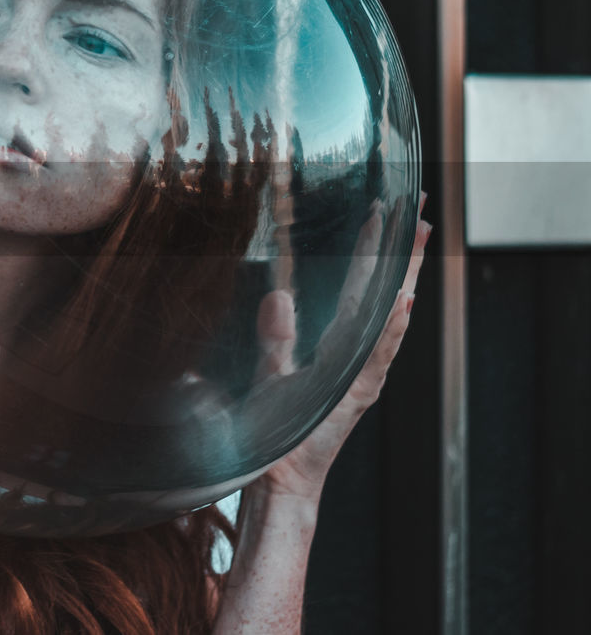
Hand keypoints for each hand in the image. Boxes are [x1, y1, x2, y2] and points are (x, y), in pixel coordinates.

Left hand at [252, 191, 431, 501]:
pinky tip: (405, 299)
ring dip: (406, 276)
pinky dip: (392, 328)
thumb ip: (276, 336)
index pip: (363, 289)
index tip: (384, 214)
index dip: (375, 253)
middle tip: (420, 211)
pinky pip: (377, 354)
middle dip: (405, 254)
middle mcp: (362, 360)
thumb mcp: (272, 373)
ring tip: (420, 236)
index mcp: (345, 351)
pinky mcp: (356, 394)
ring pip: (391, 317)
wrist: (278, 481)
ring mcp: (363, 377)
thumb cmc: (275, 435)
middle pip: (389, 296)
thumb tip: (277, 294)